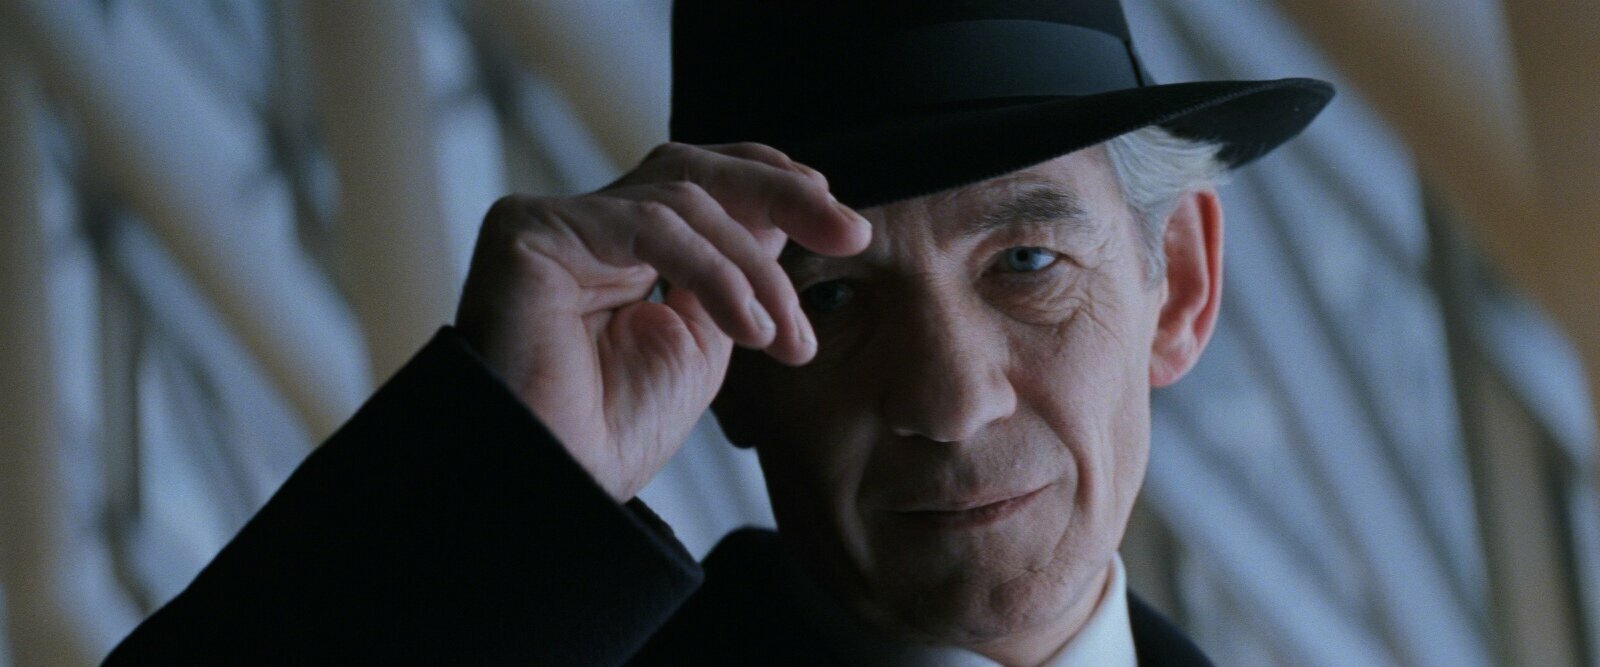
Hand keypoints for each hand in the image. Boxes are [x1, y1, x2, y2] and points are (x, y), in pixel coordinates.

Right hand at [455, 142, 870, 501]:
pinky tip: (749, 324)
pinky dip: (714, 272)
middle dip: (783, 195)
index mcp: (619, 247)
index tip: (844, 229)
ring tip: (783, 336)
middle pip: (693, 170)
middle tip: (851, 235)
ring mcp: (552, 223)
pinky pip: (649, 226)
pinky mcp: (529, 231)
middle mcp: (583, 226)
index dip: (773, 187)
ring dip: (753, 269)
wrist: (554, 487)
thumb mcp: (702, 341)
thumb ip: (735, 275)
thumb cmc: (611, 433)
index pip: (700, 183)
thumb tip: (786, 213)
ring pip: (683, 199)